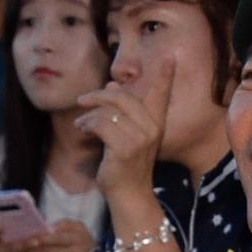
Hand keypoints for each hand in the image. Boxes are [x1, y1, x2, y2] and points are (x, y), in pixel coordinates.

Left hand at [77, 55, 180, 200]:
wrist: (129, 194)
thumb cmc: (126, 165)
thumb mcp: (126, 134)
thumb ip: (120, 109)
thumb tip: (111, 83)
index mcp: (156, 123)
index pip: (161, 94)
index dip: (165, 75)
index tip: (170, 56)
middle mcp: (152, 128)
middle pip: (123, 96)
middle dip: (99, 95)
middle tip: (82, 100)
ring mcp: (140, 138)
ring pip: (108, 111)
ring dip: (89, 115)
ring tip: (81, 123)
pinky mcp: (125, 148)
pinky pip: (101, 125)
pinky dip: (87, 125)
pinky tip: (83, 131)